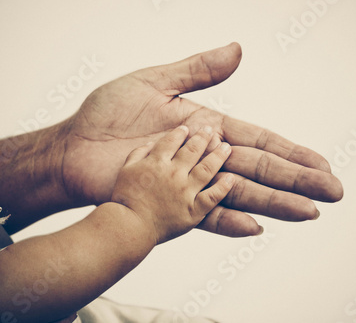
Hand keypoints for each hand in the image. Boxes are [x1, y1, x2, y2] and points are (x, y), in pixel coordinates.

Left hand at [59, 42, 342, 236]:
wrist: (74, 146)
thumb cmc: (107, 114)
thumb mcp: (154, 82)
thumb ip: (196, 71)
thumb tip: (238, 50)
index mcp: (205, 128)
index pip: (258, 140)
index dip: (291, 151)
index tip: (321, 162)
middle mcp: (203, 156)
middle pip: (259, 169)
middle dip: (297, 180)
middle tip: (333, 192)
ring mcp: (189, 180)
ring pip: (240, 192)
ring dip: (275, 202)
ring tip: (309, 212)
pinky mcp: (170, 200)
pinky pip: (205, 213)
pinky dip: (229, 220)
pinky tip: (257, 227)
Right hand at [112, 125, 234, 243]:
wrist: (129, 227)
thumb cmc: (124, 200)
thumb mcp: (125, 170)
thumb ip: (138, 153)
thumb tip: (152, 143)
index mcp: (156, 163)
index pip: (172, 141)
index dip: (180, 133)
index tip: (187, 129)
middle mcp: (174, 174)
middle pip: (193, 150)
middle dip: (203, 138)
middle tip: (210, 131)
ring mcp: (185, 191)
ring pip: (207, 169)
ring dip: (218, 156)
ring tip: (226, 147)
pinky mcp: (193, 210)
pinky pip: (213, 196)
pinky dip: (224, 187)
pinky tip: (231, 178)